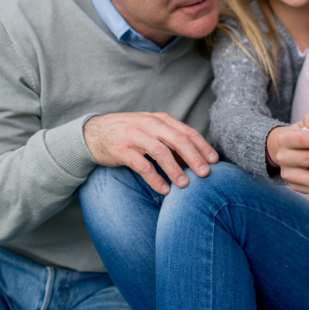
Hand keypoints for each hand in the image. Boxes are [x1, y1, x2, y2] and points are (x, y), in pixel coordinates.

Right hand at [83, 112, 217, 194]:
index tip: (215, 161)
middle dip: (194, 157)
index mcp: (161, 120)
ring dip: (175, 169)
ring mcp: (134, 136)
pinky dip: (154, 178)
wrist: (93, 132)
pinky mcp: (121, 149)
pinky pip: (141, 165)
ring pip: (160, 152)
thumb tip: (196, 160)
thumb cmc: (130, 134)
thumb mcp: (152, 130)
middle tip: (205, 174)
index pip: (187, 132)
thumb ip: (171, 140)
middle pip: (178, 140)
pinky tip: (164, 190)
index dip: (202, 146)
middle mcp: (149, 125)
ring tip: (185, 185)